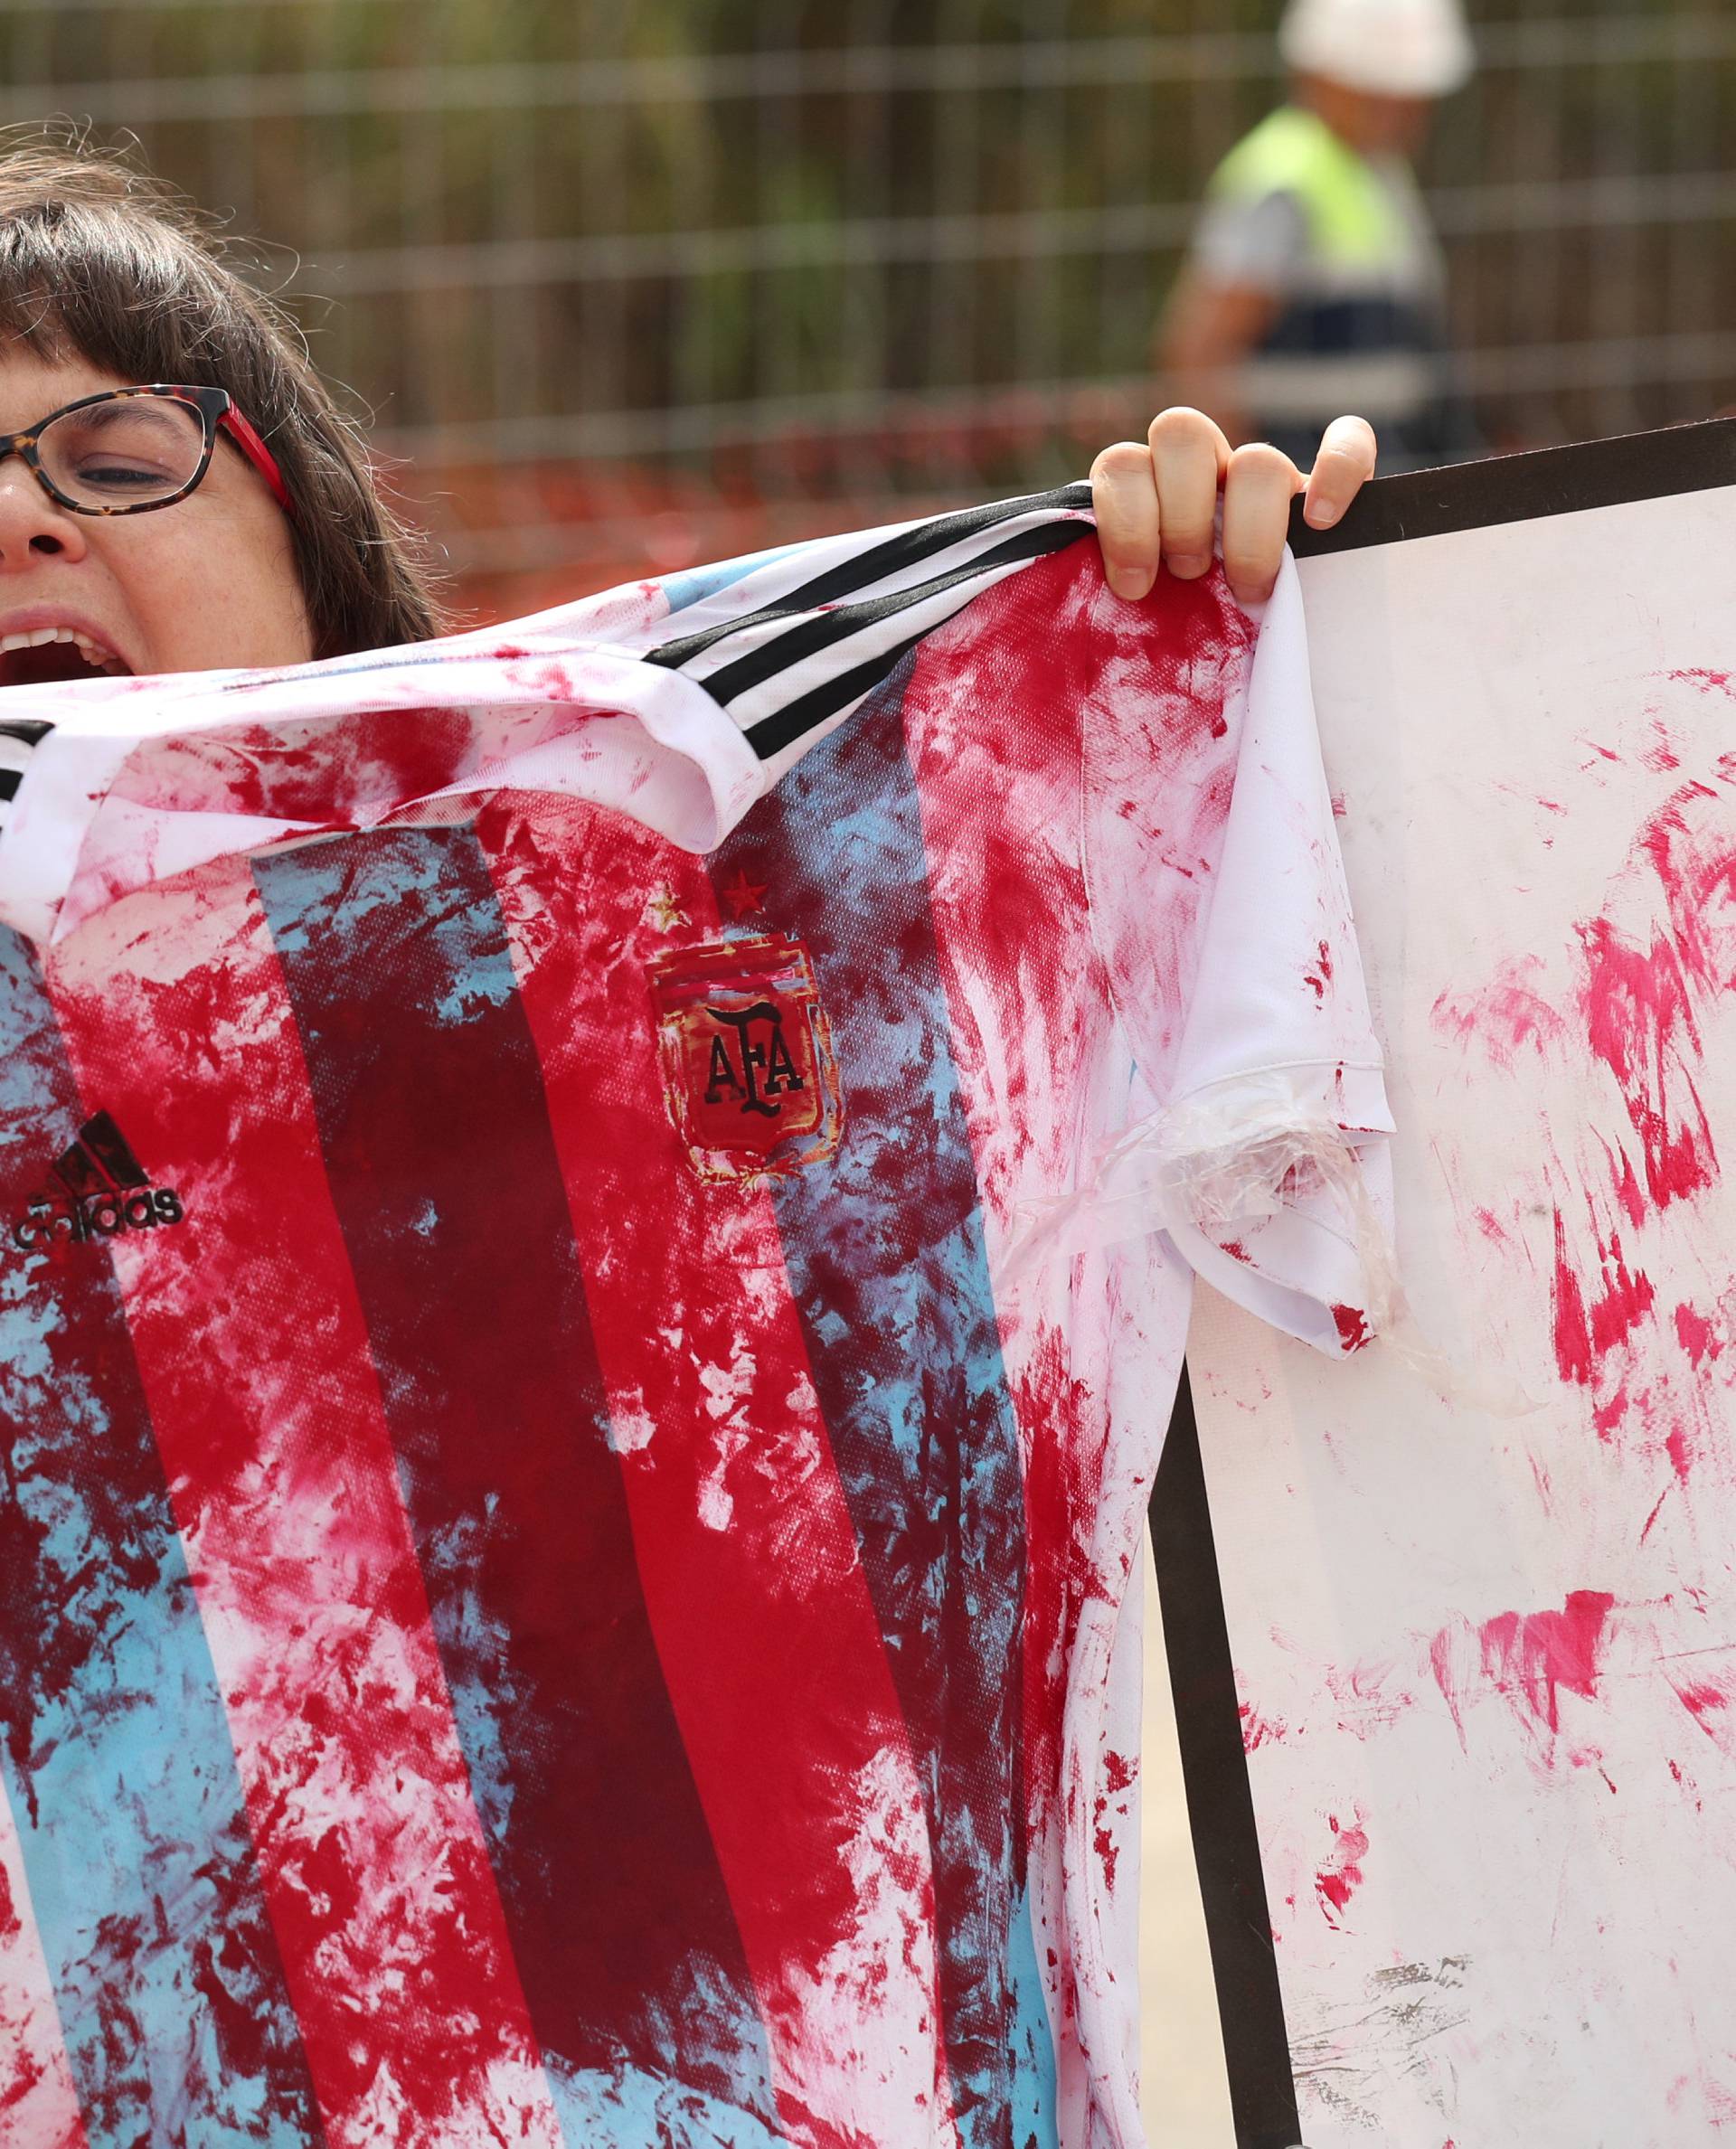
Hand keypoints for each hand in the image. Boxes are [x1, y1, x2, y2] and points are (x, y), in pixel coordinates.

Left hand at [1090, 410, 1377, 609]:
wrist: (1263, 645)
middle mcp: (1206, 473)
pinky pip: (1349, 442)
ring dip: (1247, 523)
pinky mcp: (1330, 484)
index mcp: (1150, 492)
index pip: (1122, 463)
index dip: (1123, 519)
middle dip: (1181, 513)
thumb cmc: (1191, 634)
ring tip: (1245, 585)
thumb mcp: (1148, 617)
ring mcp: (1265, 477)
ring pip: (1256, 455)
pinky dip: (1338, 471)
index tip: (1133, 587)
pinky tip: (1321, 521)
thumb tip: (1101, 613)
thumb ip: (1123, 595)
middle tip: (1189, 574)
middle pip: (1182, 431)